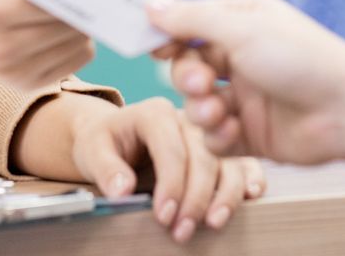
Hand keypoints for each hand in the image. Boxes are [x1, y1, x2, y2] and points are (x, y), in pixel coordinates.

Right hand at [0, 0, 91, 89]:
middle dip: (79, 2)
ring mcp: (11, 73)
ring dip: (82, 20)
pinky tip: (61, 23)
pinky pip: (80, 58)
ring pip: (78, 43)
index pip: (45, 2)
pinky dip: (79, 38)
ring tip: (66, 3)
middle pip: (65, 25)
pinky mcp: (28, 84)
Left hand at [67, 97, 264, 243]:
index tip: (163, 217)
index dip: (171, 184)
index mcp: (155, 113)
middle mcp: (187, 119)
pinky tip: (251, 197)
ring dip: (225, 195)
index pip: (171, 147)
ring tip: (213, 223)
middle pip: (204, 156)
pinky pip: (243, 160)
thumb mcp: (93, 150)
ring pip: (228, 160)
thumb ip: (106, 168)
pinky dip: (250, 178)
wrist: (115, 137)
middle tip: (182, 231)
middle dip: (196, 198)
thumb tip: (122, 190)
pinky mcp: (220, 149)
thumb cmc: (104, 142)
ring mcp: (207, 134)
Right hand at [147, 0, 344, 166]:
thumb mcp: (241, 29)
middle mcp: (243, 57)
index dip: (167, 36)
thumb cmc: (303, 59)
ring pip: (197, 104)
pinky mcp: (252, 133)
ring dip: (200, 108)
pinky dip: (217, 136)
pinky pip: (215, 136)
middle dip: (186, 76)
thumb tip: (150, 3)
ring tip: (217, 112)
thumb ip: (191, 19)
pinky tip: (232, 131)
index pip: (191, 24)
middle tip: (198, 83)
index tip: (150, 48)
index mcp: (243, 22)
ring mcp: (247, 97)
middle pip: (189, 66)